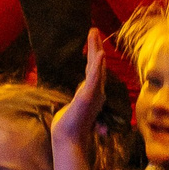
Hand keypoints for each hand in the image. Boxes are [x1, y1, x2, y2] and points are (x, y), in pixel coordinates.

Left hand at [54, 28, 107, 153]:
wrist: (69, 139)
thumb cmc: (70, 127)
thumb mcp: (74, 109)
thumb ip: (79, 102)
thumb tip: (78, 100)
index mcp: (92, 93)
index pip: (93, 70)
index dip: (94, 55)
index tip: (93, 41)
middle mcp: (96, 92)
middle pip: (96, 65)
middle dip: (95, 46)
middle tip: (93, 29)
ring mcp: (94, 94)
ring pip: (96, 67)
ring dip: (95, 49)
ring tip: (94, 34)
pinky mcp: (89, 97)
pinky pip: (95, 78)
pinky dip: (98, 66)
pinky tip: (99, 54)